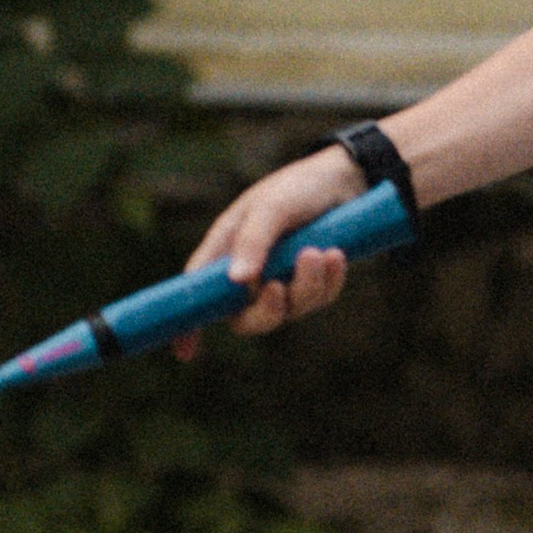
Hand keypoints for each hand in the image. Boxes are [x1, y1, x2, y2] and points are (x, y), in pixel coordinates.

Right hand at [179, 145, 361, 347]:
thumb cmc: (297, 187)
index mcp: (225, 251)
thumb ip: (253, 242)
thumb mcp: (272, 207)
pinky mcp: (311, 283)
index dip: (188, 324)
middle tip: (280, 287)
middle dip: (267, 310)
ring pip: (289, 310)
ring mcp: (281, 280)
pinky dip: (329, 281)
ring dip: (307, 285)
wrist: (346, 178)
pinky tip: (336, 255)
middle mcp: (249, 272)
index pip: (198, 293)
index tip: (186, 354)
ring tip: (322, 252)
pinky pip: (318, 300)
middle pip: (246, 319)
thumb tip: (238, 282)